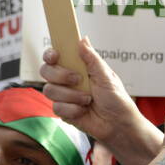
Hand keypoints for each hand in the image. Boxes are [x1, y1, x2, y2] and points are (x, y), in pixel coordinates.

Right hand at [40, 36, 160, 164]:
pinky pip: (57, 107)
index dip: (50, 54)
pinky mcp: (62, 111)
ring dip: (71, 96)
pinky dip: (73, 109)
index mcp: (76, 68)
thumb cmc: (116, 99)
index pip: (54, 57)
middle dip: (60, 75)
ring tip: (87, 100)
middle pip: (46, 71)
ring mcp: (63, 96)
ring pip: (49, 90)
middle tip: (78, 80)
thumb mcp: (106, 76)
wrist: (118, 124)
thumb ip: (92, 58)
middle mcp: (66, 80)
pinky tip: (84, 111)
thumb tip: (82, 39)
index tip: (56, 55)